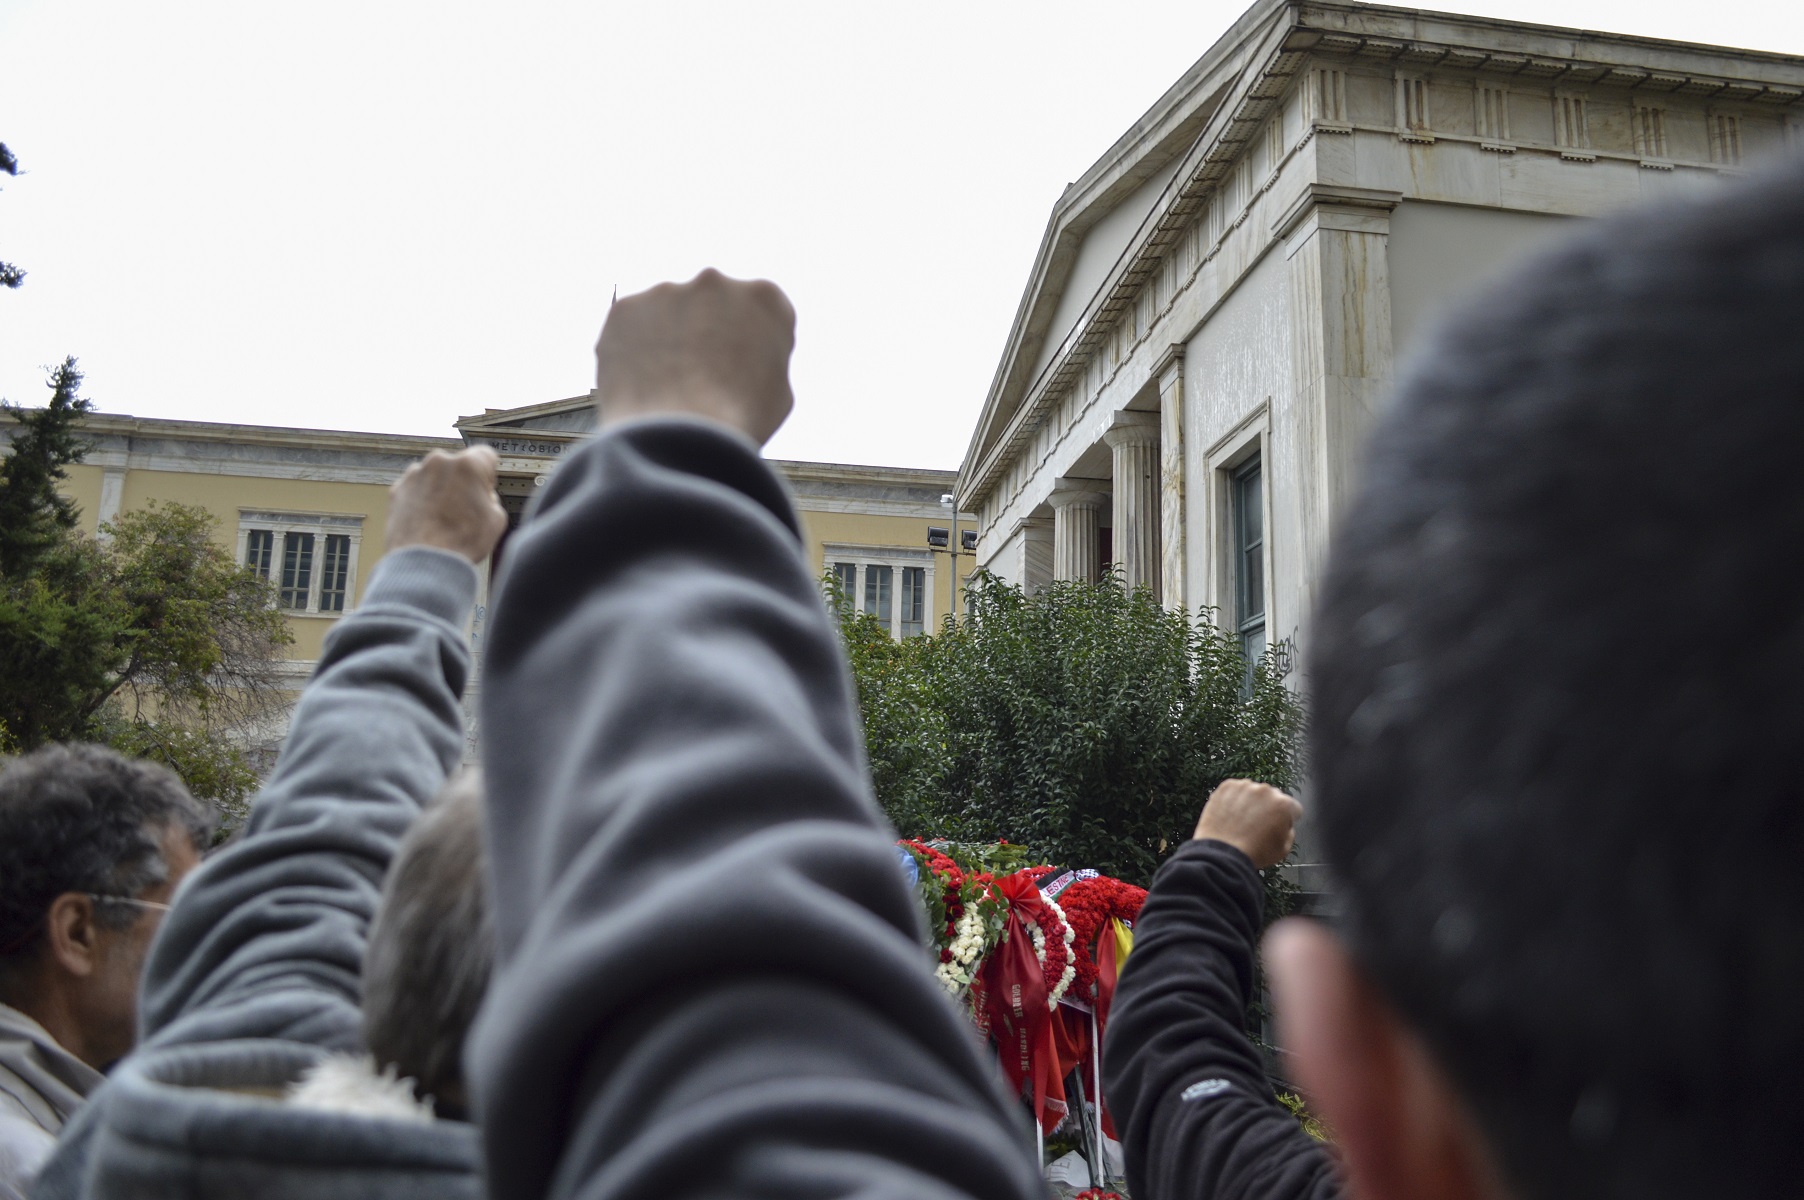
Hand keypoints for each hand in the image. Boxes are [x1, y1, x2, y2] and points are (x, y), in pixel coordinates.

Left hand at [387, 447, 507, 562]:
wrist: (424, 562)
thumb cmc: (460, 542)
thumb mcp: (497, 519)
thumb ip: (491, 498)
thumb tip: (482, 496)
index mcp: (468, 465)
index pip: (486, 455)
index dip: (489, 475)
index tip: (486, 489)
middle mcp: (439, 462)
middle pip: (458, 465)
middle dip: (462, 482)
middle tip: (465, 508)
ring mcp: (414, 474)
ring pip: (435, 476)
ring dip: (441, 490)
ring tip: (444, 519)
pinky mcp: (397, 489)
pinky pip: (416, 489)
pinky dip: (422, 500)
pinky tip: (428, 522)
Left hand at [593, 268, 795, 446]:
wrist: (677, 436)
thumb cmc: (738, 422)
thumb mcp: (778, 391)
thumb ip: (764, 357)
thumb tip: (745, 356)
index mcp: (765, 297)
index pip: (759, 313)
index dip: (750, 344)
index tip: (740, 370)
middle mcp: (715, 281)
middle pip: (711, 304)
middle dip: (707, 331)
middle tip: (699, 378)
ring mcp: (666, 291)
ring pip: (668, 314)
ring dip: (669, 340)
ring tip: (668, 387)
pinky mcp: (625, 308)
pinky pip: (632, 327)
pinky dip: (635, 350)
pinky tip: (643, 384)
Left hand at [1193, 779, 1301, 869]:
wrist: (1223, 852)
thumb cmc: (1255, 853)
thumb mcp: (1284, 849)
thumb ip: (1289, 831)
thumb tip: (1285, 822)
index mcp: (1283, 804)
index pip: (1292, 807)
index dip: (1287, 818)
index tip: (1277, 825)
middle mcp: (1265, 791)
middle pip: (1272, 797)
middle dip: (1268, 808)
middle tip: (1257, 824)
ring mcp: (1245, 787)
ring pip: (1253, 792)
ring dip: (1250, 801)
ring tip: (1241, 820)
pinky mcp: (1227, 787)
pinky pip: (1235, 790)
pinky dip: (1234, 799)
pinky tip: (1231, 814)